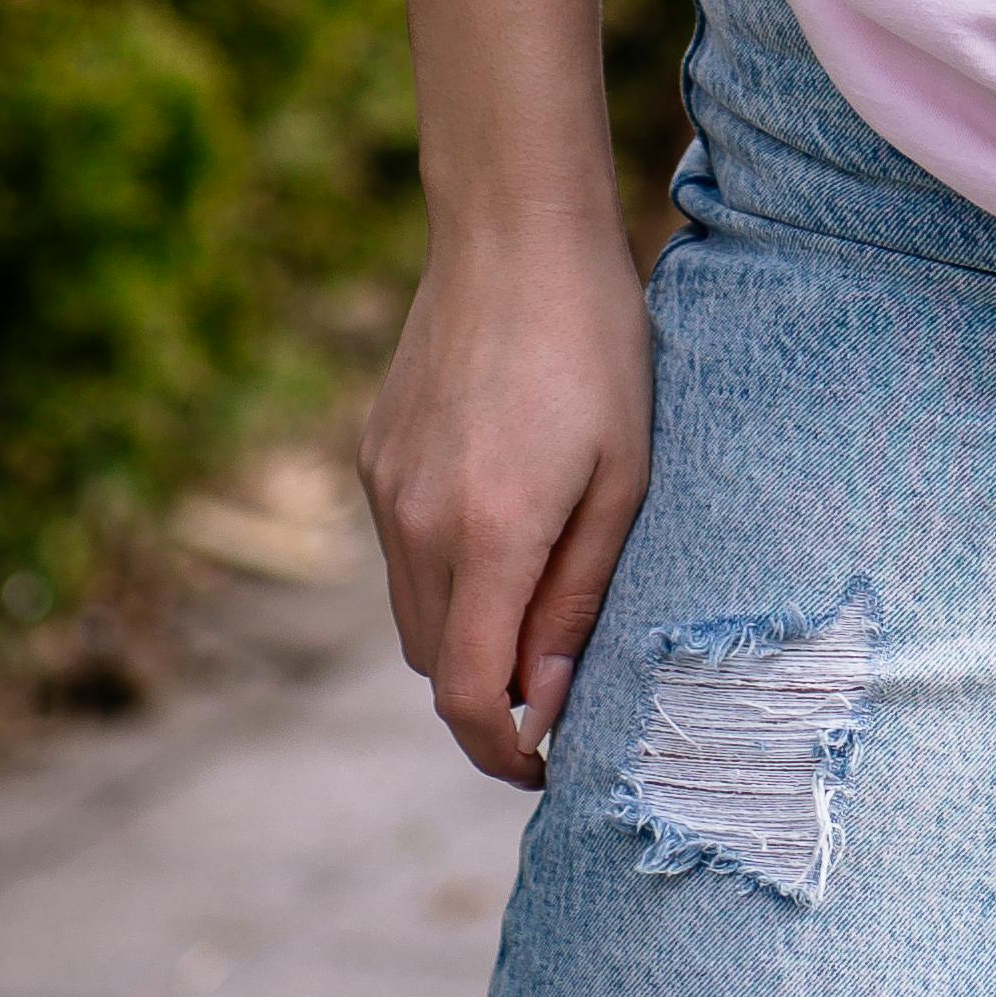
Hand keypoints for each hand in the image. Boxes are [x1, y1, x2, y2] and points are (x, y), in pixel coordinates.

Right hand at [360, 216, 656, 785]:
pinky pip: (401, 550)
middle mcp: (417, 521)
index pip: (469, 695)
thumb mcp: (623, 477)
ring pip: (413, 613)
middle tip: (560, 680)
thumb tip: (547, 700)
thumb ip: (579, 597)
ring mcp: (384, 488)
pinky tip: (502, 517)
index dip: (502, 751)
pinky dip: (444, 571)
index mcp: (489, 532)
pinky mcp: (372, 456)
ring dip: (466, 632)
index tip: (546, 764)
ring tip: (538, 594)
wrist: (514, 232)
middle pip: (435, 665)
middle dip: (491, 695)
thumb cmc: (597, 349)